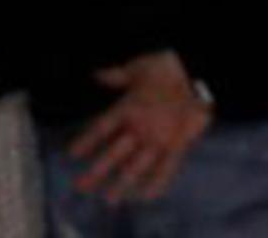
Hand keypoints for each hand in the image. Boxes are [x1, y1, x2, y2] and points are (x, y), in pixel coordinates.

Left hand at [66, 49, 212, 205]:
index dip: (86, 142)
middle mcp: (140, 128)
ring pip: (136, 167)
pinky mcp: (178, 146)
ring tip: (109, 199)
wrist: (196, 74)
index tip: (72, 155)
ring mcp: (159, 140)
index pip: (101, 129)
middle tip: (81, 186)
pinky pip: (166, 170)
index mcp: (127, 108)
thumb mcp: (136, 68)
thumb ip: (115, 76)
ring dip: (121, 184)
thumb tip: (96, 75)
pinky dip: (156, 184)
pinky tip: (146, 197)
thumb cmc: (165, 68)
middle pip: (114, 154)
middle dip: (97, 171)